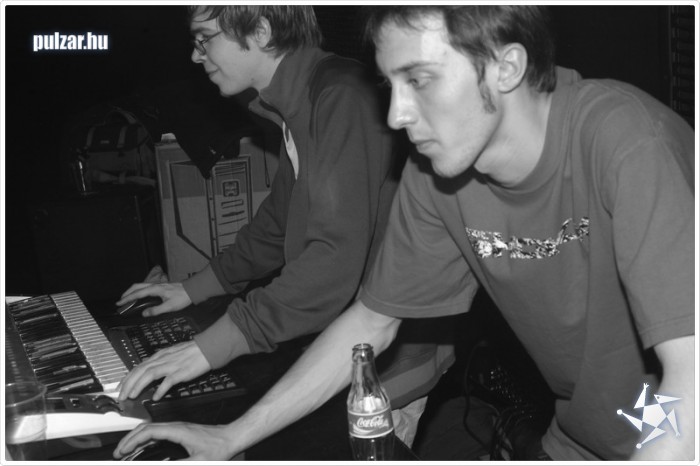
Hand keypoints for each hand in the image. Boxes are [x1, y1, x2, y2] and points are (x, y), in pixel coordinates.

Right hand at [113, 421, 237, 460]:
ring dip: (136, 439)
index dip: (133, 441)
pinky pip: (158, 433)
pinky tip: (141, 448)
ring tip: (125, 451)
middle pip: (146, 428)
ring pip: (150, 429)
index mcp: (178, 430)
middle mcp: (175, 426)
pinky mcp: (179, 431)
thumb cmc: (218, 447)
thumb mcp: (199, 461)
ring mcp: (177, 428)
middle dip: (129, 439)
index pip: (149, 431)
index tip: (123, 450)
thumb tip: (160, 465)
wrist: (230, 437)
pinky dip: (146, 439)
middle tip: (118, 453)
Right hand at [117, 282, 191, 316]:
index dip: (127, 298)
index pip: (137, 293)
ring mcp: (158, 285)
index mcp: (155, 289)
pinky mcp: (160, 286)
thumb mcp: (170, 306)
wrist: (192, 290)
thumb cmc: (183, 297)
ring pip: (141, 285)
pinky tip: (140, 296)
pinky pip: (146, 287)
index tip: (119, 303)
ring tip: (127, 298)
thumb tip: (144, 313)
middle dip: (127, 293)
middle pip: (136, 286)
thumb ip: (156, 310)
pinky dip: (139, 291)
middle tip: (120, 300)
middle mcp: (155, 285)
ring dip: (132, 291)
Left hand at [117, 340, 210, 400]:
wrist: (207, 348)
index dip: (127, 378)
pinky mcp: (181, 371)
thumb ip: (161, 362)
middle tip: (121, 396)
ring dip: (138, 386)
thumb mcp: (172, 354)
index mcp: (159, 356)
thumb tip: (151, 372)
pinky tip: (156, 397)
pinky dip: (160, 389)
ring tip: (132, 396)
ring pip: (149, 375)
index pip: (138, 366)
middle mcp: (162, 359)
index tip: (120, 388)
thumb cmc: (192, 352)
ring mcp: (171, 365)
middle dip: (128, 384)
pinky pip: (168, 381)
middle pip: (140, 371)